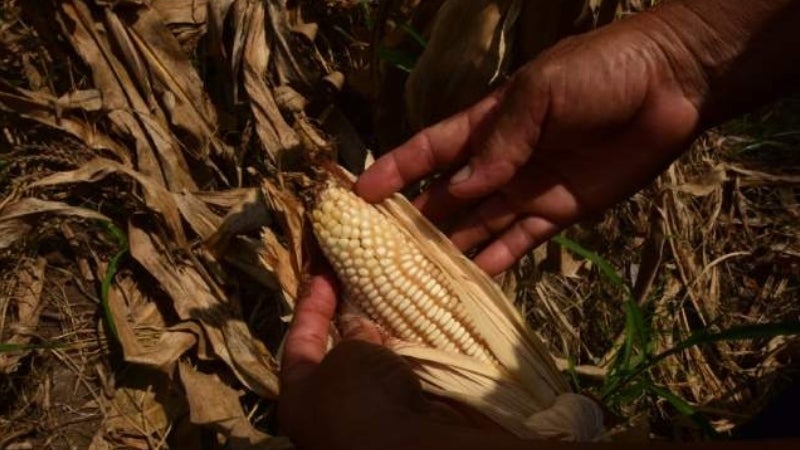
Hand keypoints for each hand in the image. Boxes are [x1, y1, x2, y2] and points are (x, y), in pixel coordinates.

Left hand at [278, 275, 495, 449]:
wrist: (411, 447)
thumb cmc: (361, 398)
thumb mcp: (347, 355)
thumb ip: (349, 334)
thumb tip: (357, 326)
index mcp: (301, 397)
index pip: (299, 341)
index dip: (311, 305)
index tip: (324, 273)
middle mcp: (331, 408)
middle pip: (339, 353)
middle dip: (352, 320)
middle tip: (362, 282)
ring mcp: (370, 414)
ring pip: (375, 363)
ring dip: (384, 335)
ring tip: (392, 297)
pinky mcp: (406, 414)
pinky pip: (403, 374)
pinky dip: (408, 351)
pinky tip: (418, 324)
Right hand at [356, 12, 704, 275]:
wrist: (670, 84)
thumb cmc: (599, 71)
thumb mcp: (541, 91)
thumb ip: (502, 140)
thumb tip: (463, 187)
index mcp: (489, 122)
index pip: (432, 149)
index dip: (397, 169)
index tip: (361, 192)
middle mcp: (501, 160)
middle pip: (449, 194)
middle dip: (417, 218)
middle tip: (382, 249)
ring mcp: (529, 188)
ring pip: (479, 223)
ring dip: (452, 246)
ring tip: (417, 276)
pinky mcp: (560, 211)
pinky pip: (521, 238)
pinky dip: (498, 258)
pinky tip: (472, 277)